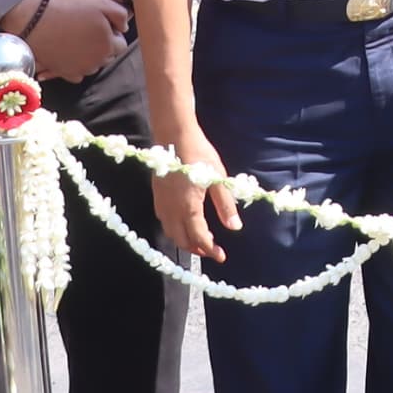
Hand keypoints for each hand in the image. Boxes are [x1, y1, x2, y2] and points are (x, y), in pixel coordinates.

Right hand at [15, 0, 127, 81]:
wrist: (36, 20)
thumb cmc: (69, 9)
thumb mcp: (101, 3)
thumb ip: (120, 15)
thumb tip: (124, 28)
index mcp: (107, 46)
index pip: (121, 45)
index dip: (113, 33)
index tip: (102, 25)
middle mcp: (96, 62)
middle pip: (107, 56)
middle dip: (103, 45)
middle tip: (88, 30)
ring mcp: (79, 69)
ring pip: (93, 64)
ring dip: (90, 55)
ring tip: (77, 38)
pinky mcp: (64, 73)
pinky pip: (77, 73)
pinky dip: (76, 64)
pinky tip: (68, 51)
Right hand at [153, 123, 242, 263]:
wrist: (174, 136)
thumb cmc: (199, 154)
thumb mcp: (219, 179)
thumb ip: (225, 205)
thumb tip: (235, 227)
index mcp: (189, 207)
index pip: (199, 237)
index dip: (210, 249)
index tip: (222, 256)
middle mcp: (172, 210)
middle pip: (182, 240)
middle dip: (197, 249)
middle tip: (212, 251)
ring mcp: (161, 203)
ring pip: (170, 232)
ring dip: (184, 241)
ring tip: (199, 242)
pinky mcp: (156, 196)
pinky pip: (163, 221)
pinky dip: (174, 230)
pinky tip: (184, 225)